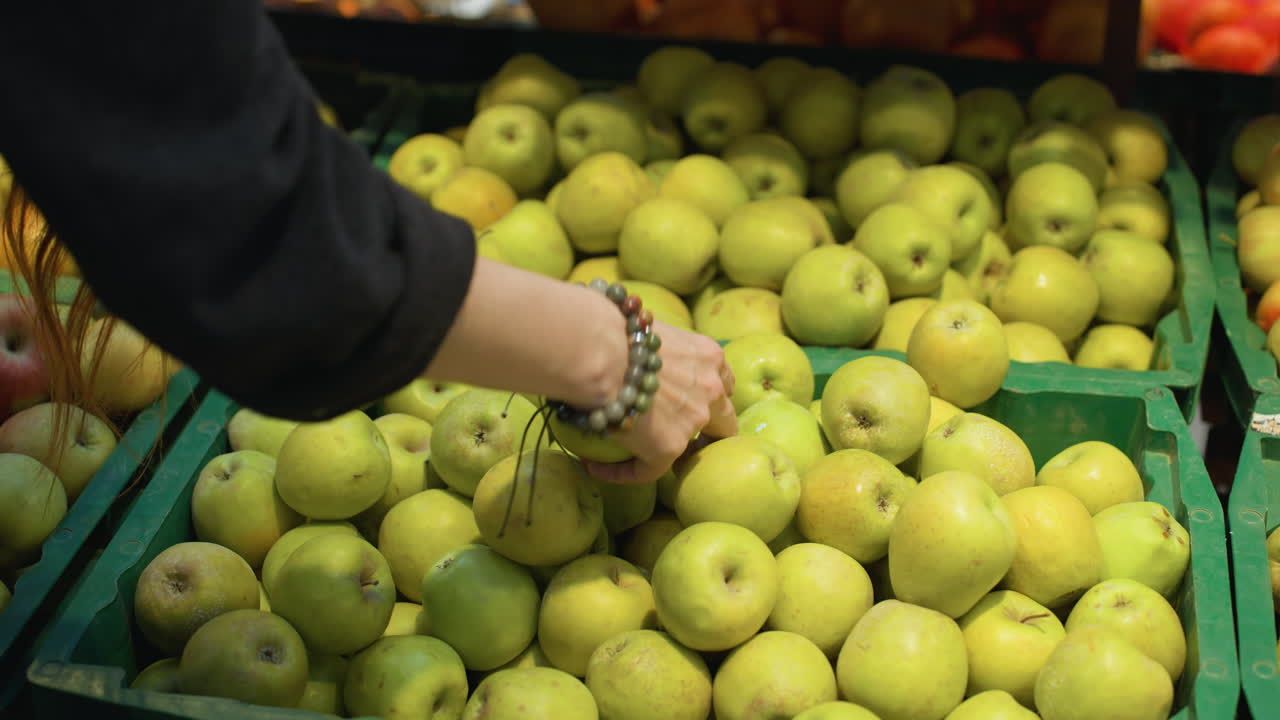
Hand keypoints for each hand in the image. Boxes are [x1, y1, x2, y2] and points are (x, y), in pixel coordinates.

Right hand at [582, 320, 736, 484]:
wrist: (603, 350)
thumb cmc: (613, 328)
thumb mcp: (650, 327)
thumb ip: (650, 342)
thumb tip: (620, 341)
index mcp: (708, 356)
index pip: (721, 379)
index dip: (709, 392)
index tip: (688, 398)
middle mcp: (710, 388)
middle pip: (724, 417)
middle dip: (710, 427)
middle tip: (681, 434)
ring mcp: (693, 420)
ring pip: (692, 448)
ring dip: (670, 452)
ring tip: (640, 456)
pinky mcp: (669, 447)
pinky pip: (648, 471)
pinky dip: (622, 472)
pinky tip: (597, 469)